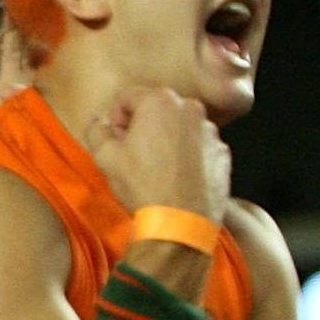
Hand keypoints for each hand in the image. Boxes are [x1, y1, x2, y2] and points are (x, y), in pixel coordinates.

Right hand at [85, 87, 228, 222]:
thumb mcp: (105, 157)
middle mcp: (190, 109)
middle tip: (132, 152)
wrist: (181, 222)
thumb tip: (98, 120)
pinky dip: (187, 155)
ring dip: (167, 139)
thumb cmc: (142, 184)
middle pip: (158, 108)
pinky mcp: (222, 153)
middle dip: (143, 125)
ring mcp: (211, 132)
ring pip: (181, 126)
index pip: (128, 97)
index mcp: (159, 102)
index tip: (114, 139)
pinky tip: (175, 176)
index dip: (116, 117)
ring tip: (156, 167)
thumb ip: (96, 130)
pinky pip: (199, 146)